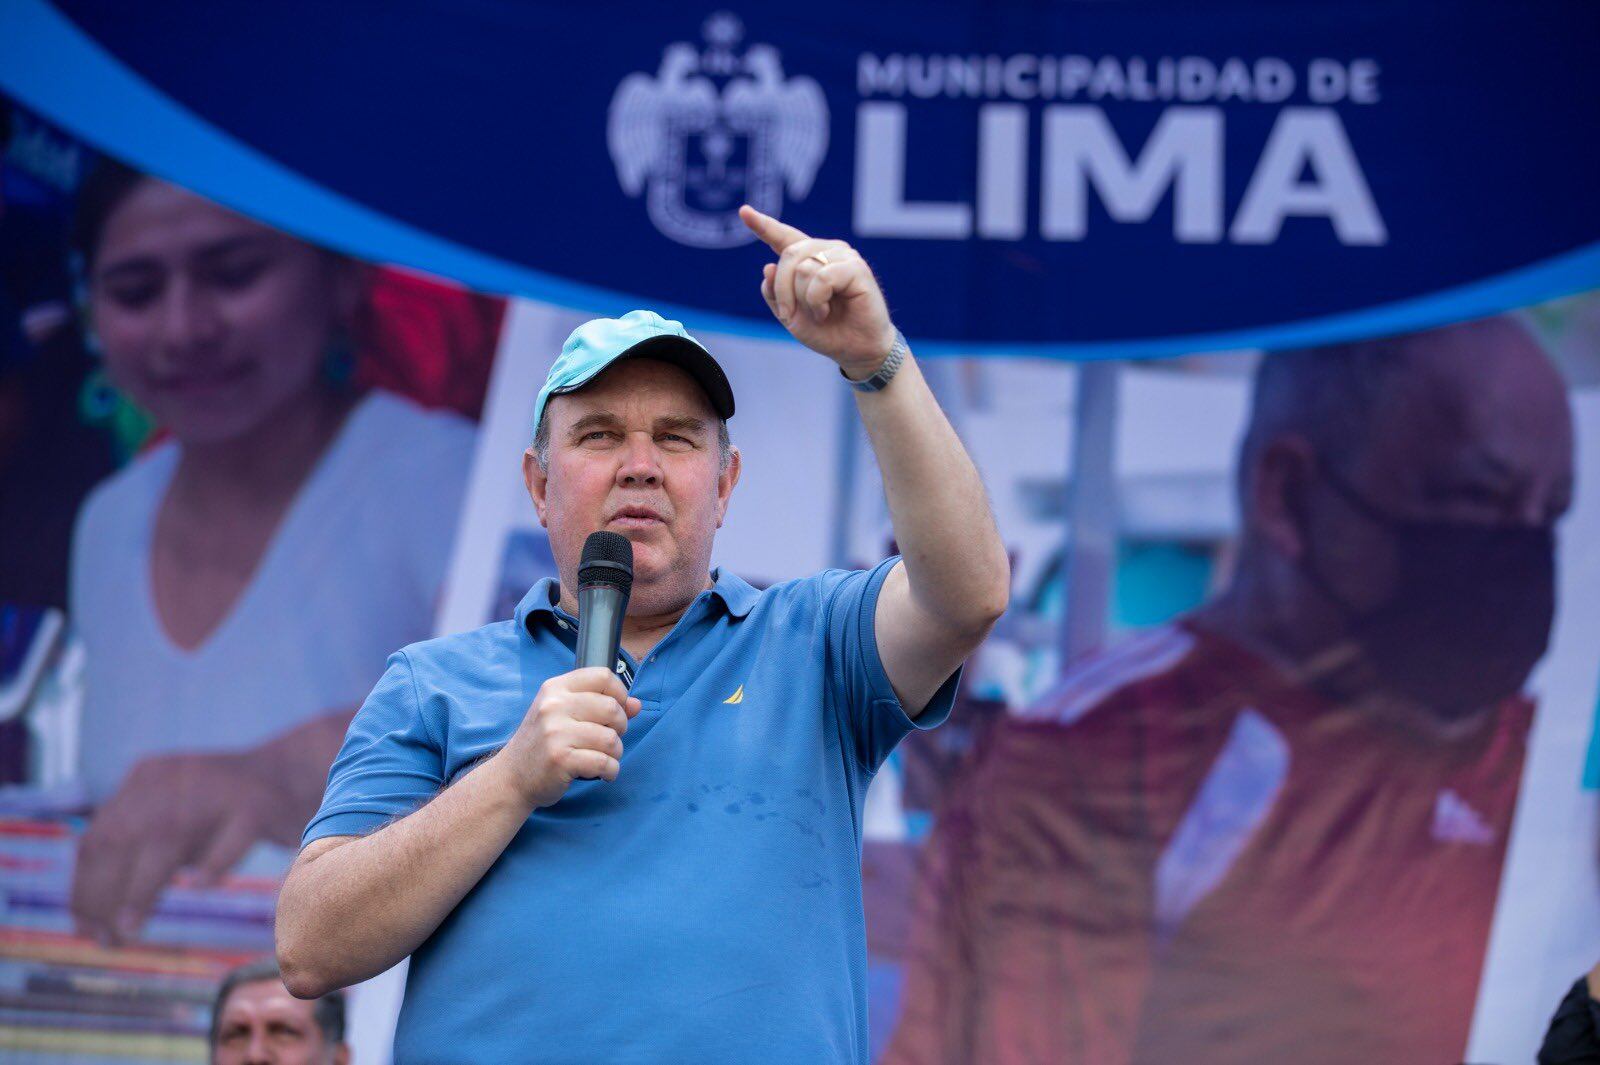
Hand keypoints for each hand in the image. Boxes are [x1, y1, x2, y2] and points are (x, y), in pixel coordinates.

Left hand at [71, 749, 308, 944]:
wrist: (294, 771)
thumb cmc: (227, 811)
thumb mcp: (175, 823)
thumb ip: (137, 857)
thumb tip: (94, 925)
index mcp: (148, 779)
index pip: (100, 836)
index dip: (86, 886)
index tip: (86, 929)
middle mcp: (177, 777)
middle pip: (124, 836)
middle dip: (106, 893)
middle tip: (108, 939)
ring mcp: (219, 788)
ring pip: (167, 837)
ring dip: (142, 888)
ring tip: (130, 929)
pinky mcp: (259, 804)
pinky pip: (232, 836)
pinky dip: (213, 863)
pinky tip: (200, 888)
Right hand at [498, 667, 641, 809]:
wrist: (512, 777)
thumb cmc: (543, 743)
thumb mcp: (564, 715)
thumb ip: (600, 705)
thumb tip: (636, 704)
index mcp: (555, 688)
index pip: (602, 676)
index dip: (619, 693)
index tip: (618, 709)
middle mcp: (554, 706)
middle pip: (611, 707)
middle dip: (620, 726)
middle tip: (609, 739)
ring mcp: (555, 732)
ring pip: (611, 738)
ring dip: (615, 753)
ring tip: (603, 757)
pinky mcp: (560, 759)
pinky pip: (604, 762)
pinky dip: (610, 771)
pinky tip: (602, 772)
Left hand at [739, 204, 896, 376]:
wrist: (855, 349)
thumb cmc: (827, 331)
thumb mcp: (790, 315)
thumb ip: (774, 293)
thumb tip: (768, 266)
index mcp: (808, 259)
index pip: (784, 237)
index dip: (763, 225)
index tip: (744, 212)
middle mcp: (826, 250)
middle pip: (788, 254)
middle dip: (782, 289)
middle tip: (790, 314)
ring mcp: (843, 256)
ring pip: (803, 268)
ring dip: (803, 299)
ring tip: (819, 314)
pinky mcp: (856, 267)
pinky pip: (821, 278)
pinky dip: (817, 301)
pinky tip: (825, 311)